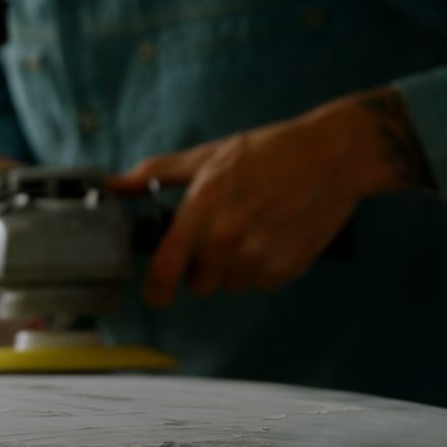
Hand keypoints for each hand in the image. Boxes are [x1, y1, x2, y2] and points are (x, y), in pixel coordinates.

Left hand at [110, 87, 431, 304]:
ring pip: (230, 285)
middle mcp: (229, 239)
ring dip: (232, 268)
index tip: (155, 294)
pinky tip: (271, 237)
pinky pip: (260, 283)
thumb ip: (156, 174)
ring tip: (249, 231)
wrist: (333, 156)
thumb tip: (114, 184)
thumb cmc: (267, 152)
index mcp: (202, 210)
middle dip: (202, 267)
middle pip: (199, 284)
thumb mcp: (207, 156)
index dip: (156, 290)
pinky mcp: (287, 268)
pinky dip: (261, 268)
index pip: (166, 270)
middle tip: (217, 237)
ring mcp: (260, 257)